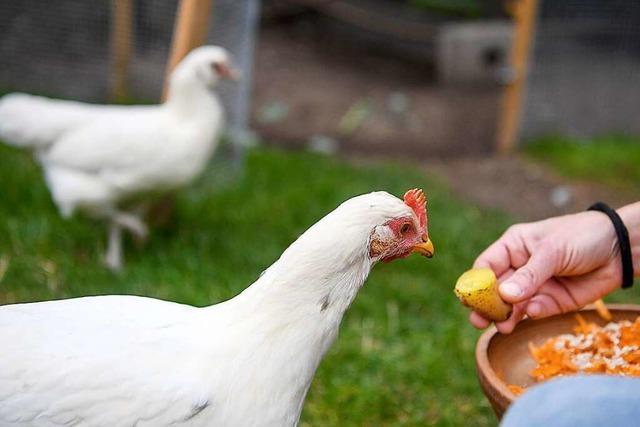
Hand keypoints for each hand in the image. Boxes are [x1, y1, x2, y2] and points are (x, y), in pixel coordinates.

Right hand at [470, 209, 627, 333]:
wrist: (621, 249)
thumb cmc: (582, 237)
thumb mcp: (552, 251)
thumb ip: (529, 275)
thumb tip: (504, 295)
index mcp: (513, 247)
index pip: (486, 265)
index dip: (476, 282)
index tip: (469, 298)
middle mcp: (519, 267)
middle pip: (495, 289)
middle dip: (486, 305)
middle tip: (478, 320)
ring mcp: (535, 286)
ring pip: (512, 305)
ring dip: (505, 316)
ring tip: (502, 326)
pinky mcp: (551, 302)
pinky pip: (534, 312)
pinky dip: (530, 315)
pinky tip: (532, 313)